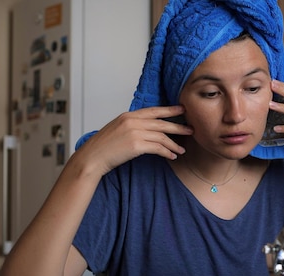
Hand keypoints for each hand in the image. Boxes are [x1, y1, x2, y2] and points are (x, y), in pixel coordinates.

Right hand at [75, 106, 191, 175]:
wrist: (92, 157)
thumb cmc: (104, 146)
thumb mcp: (117, 129)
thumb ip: (132, 125)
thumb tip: (148, 129)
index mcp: (129, 116)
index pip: (154, 111)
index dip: (170, 110)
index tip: (182, 110)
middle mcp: (133, 121)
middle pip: (162, 123)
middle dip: (178, 127)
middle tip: (191, 130)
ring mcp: (135, 133)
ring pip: (162, 137)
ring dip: (174, 144)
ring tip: (182, 150)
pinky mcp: (136, 145)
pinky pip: (158, 148)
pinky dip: (167, 152)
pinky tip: (172, 156)